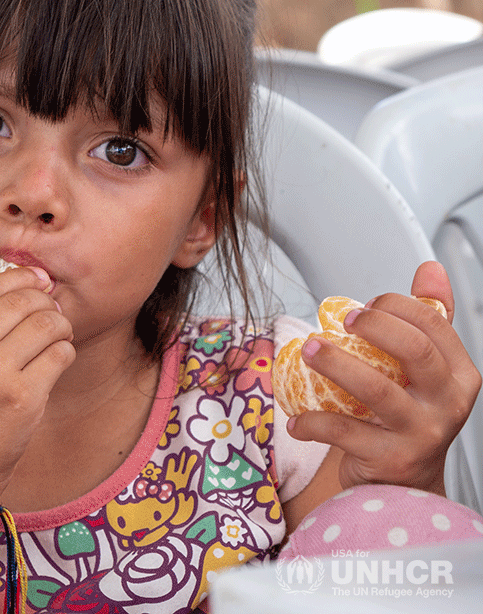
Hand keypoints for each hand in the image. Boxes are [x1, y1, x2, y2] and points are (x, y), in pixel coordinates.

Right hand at [0, 267, 74, 503]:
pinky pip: (59, 355)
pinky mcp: (22, 398)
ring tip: (59, 336)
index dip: (20, 277)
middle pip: (20, 300)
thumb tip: (18, 284)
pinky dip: (65, 352)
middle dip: (44, 301)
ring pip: (45, 323)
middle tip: (52, 311)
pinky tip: (56, 361)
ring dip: (60, 325)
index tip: (37, 280)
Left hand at [287, 261, 481, 492]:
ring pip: (378, 391)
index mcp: (459, 375)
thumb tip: (431, 269)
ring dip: (335, 365)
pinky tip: (295, 418)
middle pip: (416, 352)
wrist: (402, 485)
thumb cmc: (406, 417)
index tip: (363, 305)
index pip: (435, 325)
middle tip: (340, 319)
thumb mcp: (424, 371)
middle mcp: (449, 404)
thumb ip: (427, 320)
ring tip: (307, 351)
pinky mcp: (391, 459)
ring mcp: (423, 434)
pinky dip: (313, 422)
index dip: (397, 306)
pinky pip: (345, 432)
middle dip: (374, 326)